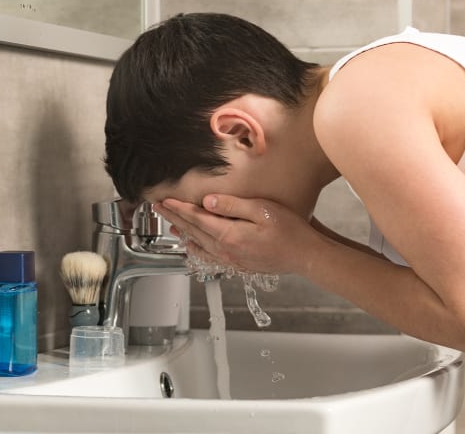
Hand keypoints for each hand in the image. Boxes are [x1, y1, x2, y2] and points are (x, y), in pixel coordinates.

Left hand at [153, 194, 324, 274]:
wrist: (305, 256)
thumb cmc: (290, 231)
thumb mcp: (262, 210)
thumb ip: (232, 205)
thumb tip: (207, 201)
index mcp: (229, 235)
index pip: (196, 218)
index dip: (178, 208)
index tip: (164, 200)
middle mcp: (225, 250)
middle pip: (192, 232)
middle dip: (174, 218)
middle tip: (159, 208)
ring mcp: (231, 259)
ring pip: (198, 245)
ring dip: (182, 234)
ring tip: (170, 225)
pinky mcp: (238, 264)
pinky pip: (209, 257)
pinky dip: (196, 250)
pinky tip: (193, 246)